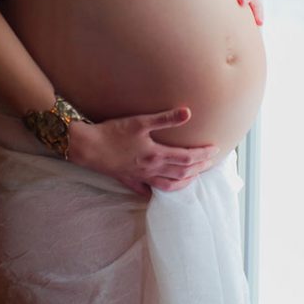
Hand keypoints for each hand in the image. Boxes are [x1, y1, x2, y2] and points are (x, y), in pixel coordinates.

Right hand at [67, 107, 219, 196]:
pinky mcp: (127, 179)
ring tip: (193, 178)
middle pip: (182, 173)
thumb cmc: (113, 132)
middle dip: (199, 168)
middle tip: (211, 163)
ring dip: (183, 182)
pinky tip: (156, 189)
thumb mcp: (140, 122)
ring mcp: (139, 177)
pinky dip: (154, 190)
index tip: (215, 150)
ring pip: (167, 185)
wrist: (87, 147)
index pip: (187, 157)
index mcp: (156, 154)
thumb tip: (188, 113)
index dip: (203, 154)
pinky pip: (144, 189)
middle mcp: (151, 169)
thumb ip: (165, 119)